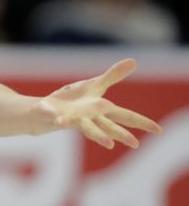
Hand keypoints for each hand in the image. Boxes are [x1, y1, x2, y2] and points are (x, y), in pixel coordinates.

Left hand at [36, 58, 162, 148]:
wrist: (45, 112)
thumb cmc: (73, 101)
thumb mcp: (94, 86)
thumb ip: (113, 76)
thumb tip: (134, 61)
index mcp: (100, 111)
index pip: (124, 116)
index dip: (141, 123)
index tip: (159, 131)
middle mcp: (89, 118)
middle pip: (108, 126)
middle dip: (120, 134)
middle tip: (135, 144)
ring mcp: (73, 119)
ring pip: (86, 128)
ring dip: (96, 135)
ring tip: (108, 144)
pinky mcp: (55, 117)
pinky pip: (57, 118)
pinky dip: (59, 119)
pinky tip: (59, 121)